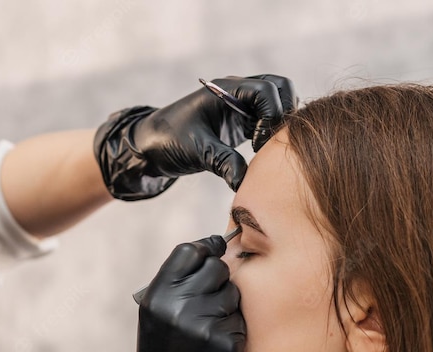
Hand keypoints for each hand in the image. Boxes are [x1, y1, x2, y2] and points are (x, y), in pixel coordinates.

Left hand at [94, 74, 296, 199]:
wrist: (150, 146)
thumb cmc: (168, 140)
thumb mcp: (196, 151)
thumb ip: (222, 162)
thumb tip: (244, 181)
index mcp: (226, 89)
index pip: (267, 89)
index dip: (271, 116)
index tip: (258, 144)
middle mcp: (236, 92)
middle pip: (279, 88)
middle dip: (282, 114)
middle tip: (270, 144)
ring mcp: (240, 106)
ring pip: (276, 103)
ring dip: (279, 123)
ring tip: (266, 149)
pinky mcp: (240, 123)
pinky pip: (267, 120)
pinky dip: (271, 133)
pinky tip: (262, 154)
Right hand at [111, 235, 245, 351]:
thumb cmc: (164, 349)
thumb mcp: (156, 312)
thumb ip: (178, 281)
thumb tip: (213, 246)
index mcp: (159, 294)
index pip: (190, 251)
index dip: (204, 251)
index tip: (212, 255)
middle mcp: (179, 305)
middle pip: (217, 268)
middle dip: (218, 281)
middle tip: (208, 302)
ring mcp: (203, 323)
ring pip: (233, 294)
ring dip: (227, 307)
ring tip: (208, 328)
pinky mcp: (224, 342)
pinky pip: (240, 320)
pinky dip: (233, 330)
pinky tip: (217, 345)